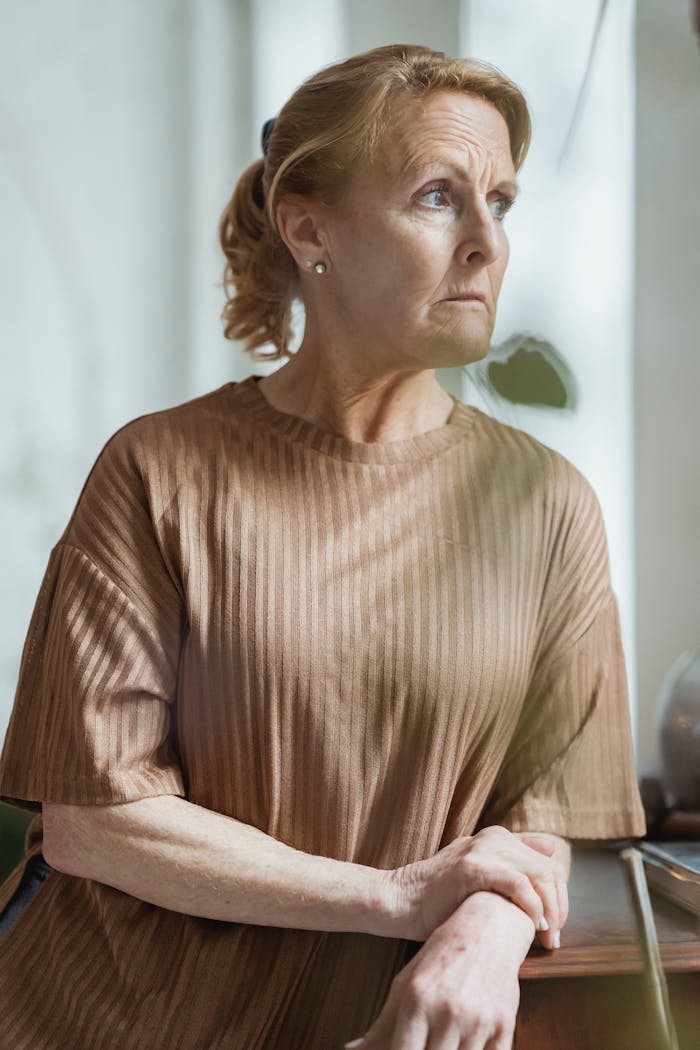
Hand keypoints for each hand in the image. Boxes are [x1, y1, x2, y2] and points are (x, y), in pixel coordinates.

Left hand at [344, 892, 524, 1048]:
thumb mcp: (407, 983)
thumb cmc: (441, 956)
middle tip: (422, 1046)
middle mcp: (448, 1010)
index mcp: (417, 999)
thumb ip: (381, 1025)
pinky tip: (462, 1046)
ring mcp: (479, 1020)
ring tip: (441, 1043)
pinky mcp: (504, 1027)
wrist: (490, 926)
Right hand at [388, 825, 567, 949]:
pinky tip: (533, 925)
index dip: (558, 892)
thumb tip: (548, 859)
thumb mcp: (477, 872)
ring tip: (546, 938)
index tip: (554, 922)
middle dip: (558, 905)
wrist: (401, 900)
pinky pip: (519, 884)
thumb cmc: (440, 897)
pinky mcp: (474, 866)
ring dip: (550, 909)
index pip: (549, 858)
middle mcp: (495, 837)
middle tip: (553, 939)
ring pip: (541, 874)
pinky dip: (532, 906)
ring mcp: (484, 848)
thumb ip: (507, 867)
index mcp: (498, 837)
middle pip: (550, 868)